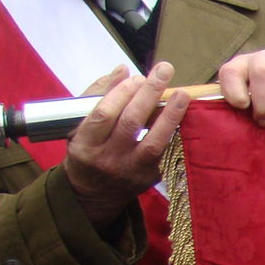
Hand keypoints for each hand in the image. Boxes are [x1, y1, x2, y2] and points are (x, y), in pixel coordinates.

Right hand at [64, 62, 188, 226]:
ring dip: (170, 115)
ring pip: (153, 142)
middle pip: (131, 123)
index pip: (104, 114)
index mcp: (85, 144)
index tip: (137, 77)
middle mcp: (107, 159)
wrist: (93, 194)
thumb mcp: (79, 125)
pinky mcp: (150, 178)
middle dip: (149, 93)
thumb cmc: (88, 149)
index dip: (122, 92)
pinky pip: (166, 153)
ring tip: (182, 94)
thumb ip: (99, 95)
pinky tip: (185, 116)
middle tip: (164, 70)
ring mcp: (131, 171)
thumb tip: (122, 70)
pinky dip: (175, 133)